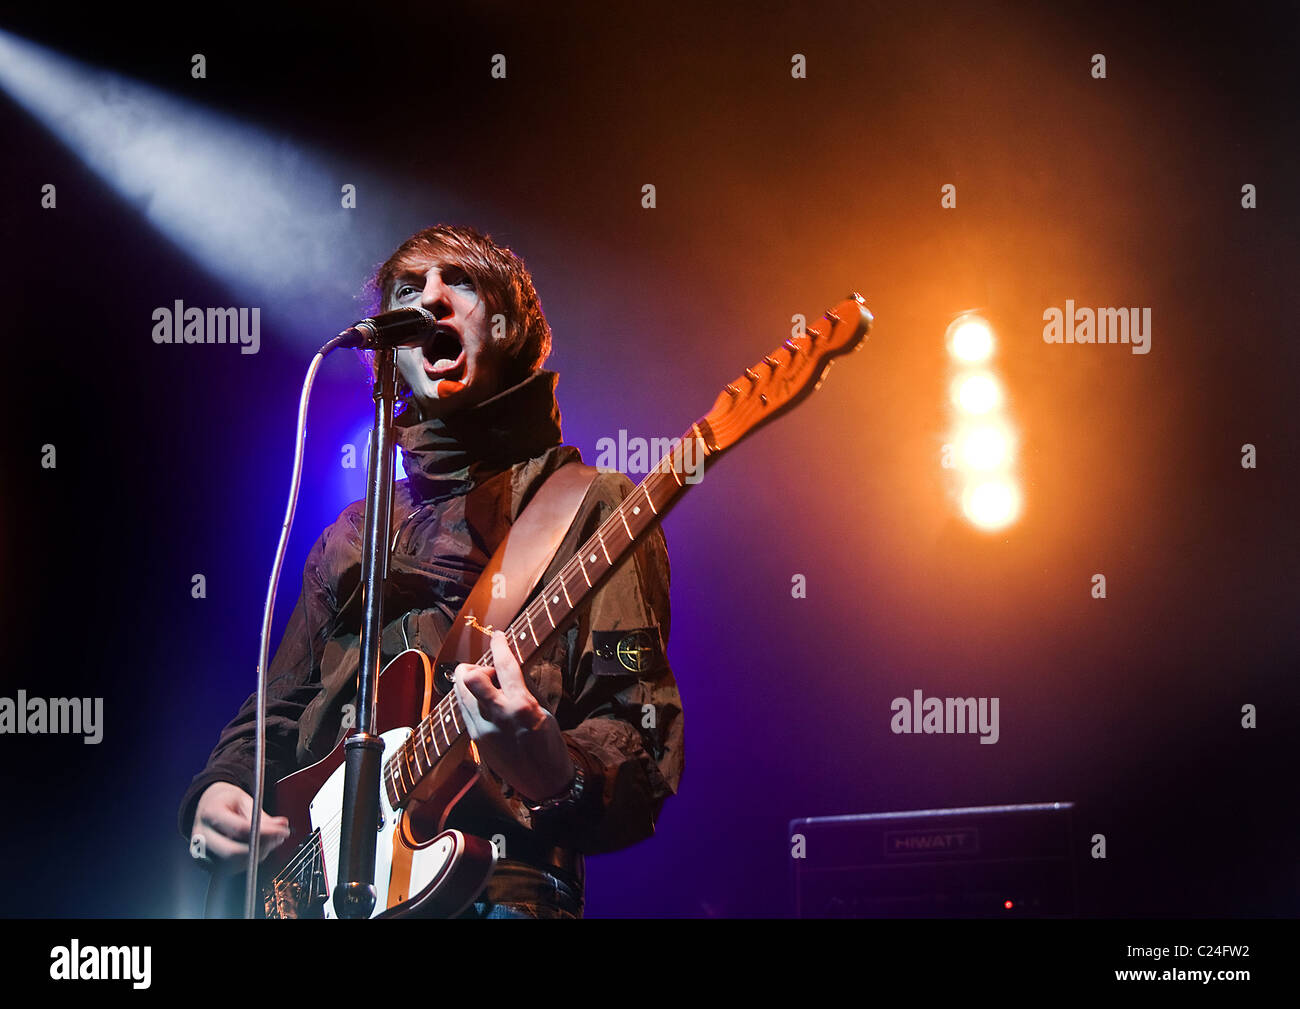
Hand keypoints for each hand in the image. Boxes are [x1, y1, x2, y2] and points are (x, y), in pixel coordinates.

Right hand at [191, 781, 290, 873]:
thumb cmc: (226, 802)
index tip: (282, 831)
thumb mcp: (244, 800)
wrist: (207, 805)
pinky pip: (230, 867)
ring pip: (233, 863)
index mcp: (210, 813)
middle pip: (233, 852)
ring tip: (269, 841)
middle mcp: (202, 835)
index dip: (265, 833)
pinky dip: (247, 860)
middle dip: (261, 848)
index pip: (240, 828)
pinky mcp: (205, 862)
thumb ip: (262, 816)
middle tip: (278, 839)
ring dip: (256, 856)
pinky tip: (257, 848)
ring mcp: (201, 851)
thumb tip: (281, 825)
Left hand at [453, 630, 575, 803]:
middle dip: (476, 668)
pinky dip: (472, 701)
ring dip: (471, 684)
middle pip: (467, 678)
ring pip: (460, 693)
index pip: (504, 666)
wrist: (543, 783)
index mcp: (520, 706)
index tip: (498, 635)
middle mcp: (496, 716)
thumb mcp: (543, 712)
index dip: (499, 645)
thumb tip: (506, 671)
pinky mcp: (475, 740)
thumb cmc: (549, 745)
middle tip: (490, 674)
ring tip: (489, 690)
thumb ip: (521, 690)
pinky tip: (487, 706)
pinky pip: (464, 710)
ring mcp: (481, 730)